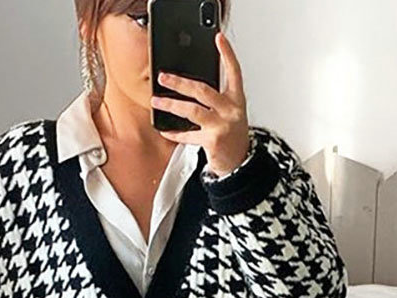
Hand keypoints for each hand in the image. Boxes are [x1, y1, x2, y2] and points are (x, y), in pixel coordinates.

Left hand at [150, 31, 249, 176]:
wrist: (239, 162)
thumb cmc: (232, 134)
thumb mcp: (230, 112)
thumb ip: (217, 98)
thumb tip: (189, 85)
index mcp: (237, 99)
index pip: (234, 71)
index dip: (227, 53)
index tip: (218, 38)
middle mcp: (231, 111)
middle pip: (203, 90)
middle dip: (180, 83)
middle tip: (163, 77)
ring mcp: (222, 126)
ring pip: (193, 111)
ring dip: (171, 105)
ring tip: (156, 101)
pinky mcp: (213, 142)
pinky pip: (188, 135)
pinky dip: (175, 133)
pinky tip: (165, 130)